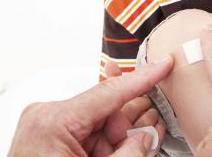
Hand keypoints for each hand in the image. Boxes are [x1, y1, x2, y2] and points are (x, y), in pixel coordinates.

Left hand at [8, 56, 172, 156]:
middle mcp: (48, 117)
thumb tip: (146, 137)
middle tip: (151, 136)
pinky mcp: (51, 138)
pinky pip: (90, 133)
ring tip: (139, 144)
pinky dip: (108, 145)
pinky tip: (122, 150)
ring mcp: (48, 127)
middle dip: (130, 127)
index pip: (109, 92)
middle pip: (107, 110)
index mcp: (53, 121)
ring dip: (121, 139)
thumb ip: (128, 154)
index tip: (163, 64)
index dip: (142, 78)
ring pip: (102, 123)